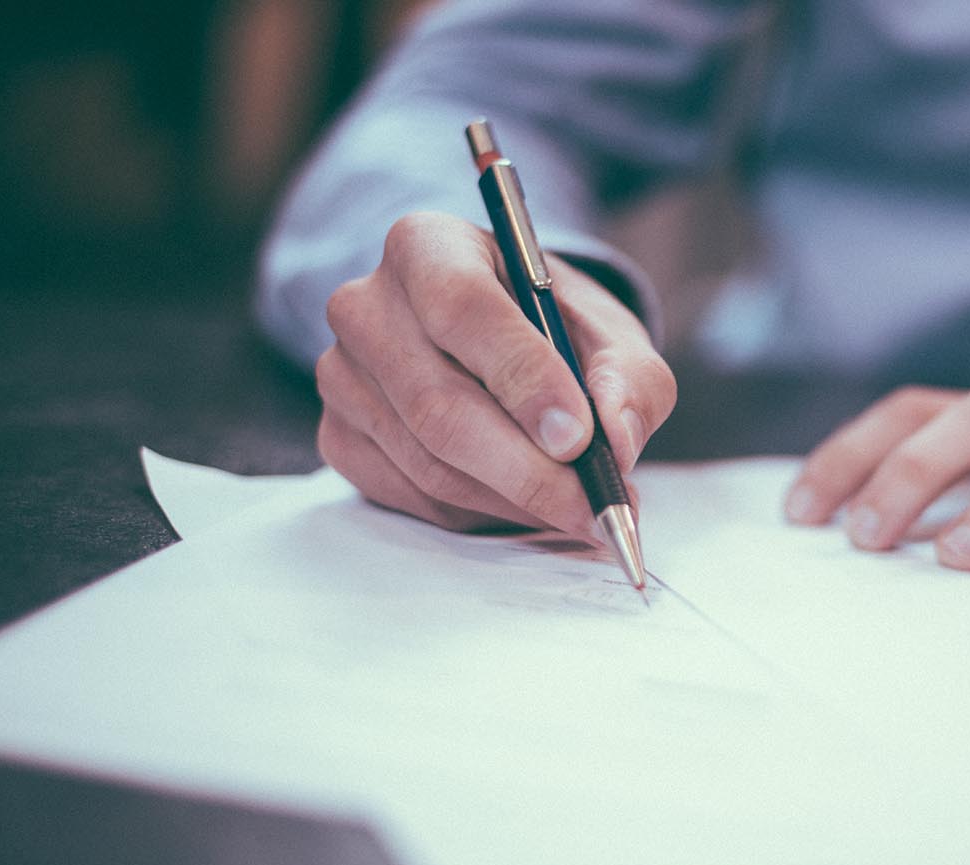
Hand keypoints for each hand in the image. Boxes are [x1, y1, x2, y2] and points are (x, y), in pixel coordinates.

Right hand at [314, 211, 675, 535]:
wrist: (502, 342)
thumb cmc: (555, 328)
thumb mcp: (611, 334)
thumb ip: (629, 379)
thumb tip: (617, 439)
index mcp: (427, 246)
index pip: (462, 308)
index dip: (523, 378)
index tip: (578, 437)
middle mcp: (366, 305)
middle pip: (438, 404)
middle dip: (528, 469)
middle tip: (594, 506)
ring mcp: (342, 375)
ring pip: (429, 462)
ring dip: (513, 500)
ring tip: (577, 509)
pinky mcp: (339, 436)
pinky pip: (412, 495)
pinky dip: (480, 513)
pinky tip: (525, 503)